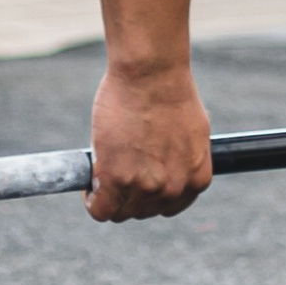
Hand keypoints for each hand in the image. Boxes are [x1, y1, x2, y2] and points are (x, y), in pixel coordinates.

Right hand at [87, 63, 211, 221]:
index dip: (149, 195)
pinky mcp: (116, 178)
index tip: (136, 182)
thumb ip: (180, 159)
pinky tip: (89, 186)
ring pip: (119, 211)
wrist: (152, 72)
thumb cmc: (169, 91)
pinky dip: (92, 201)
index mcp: (196, 179)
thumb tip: (164, 167)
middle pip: (142, 210)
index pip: (168, 207)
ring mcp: (145, 187)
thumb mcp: (190, 133)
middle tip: (116, 172)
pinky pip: (100, 209)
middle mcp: (173, 189)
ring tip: (102, 173)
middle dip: (128, 194)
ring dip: (109, 196)